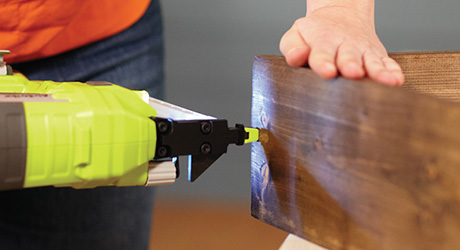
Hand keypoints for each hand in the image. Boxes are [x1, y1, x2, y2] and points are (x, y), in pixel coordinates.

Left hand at [280, 6, 403, 85]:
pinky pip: (388, 63)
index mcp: (323, 42)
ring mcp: (363, 51)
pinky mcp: (378, 56)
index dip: (324, 63)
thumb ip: (292, 47)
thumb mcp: (297, 34)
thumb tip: (296, 56)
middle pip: (349, 57)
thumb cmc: (315, 32)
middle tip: (352, 73)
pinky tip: (396, 81)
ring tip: (384, 80)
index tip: (327, 72)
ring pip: (371, 61)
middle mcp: (345, 47)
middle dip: (351, 65)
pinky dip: (393, 72)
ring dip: (377, 71)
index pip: (322, 53)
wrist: (341, 13)